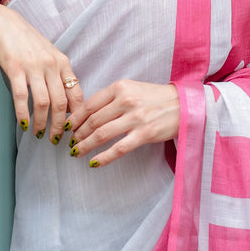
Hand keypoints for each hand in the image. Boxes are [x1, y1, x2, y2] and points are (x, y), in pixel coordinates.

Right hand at [0, 3, 82, 141]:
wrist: (5, 24)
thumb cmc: (28, 42)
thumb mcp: (51, 55)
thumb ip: (59, 76)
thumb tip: (66, 105)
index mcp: (63, 63)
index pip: (76, 94)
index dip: (77, 116)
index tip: (74, 130)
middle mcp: (51, 65)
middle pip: (61, 103)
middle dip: (60, 126)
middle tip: (56, 139)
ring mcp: (33, 67)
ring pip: (43, 103)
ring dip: (41, 123)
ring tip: (39, 134)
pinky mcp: (15, 69)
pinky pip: (21, 97)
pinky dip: (23, 114)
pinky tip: (23, 124)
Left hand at [65, 80, 179, 167]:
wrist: (183, 104)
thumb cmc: (154, 98)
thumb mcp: (131, 89)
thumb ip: (110, 98)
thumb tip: (85, 114)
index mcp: (120, 87)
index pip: (89, 104)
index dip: (74, 118)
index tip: (66, 127)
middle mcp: (126, 101)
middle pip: (92, 120)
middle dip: (77, 134)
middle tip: (70, 142)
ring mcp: (135, 118)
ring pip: (101, 134)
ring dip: (85, 146)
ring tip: (77, 152)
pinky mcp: (145, 134)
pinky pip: (119, 148)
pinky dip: (103, 157)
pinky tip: (94, 163)